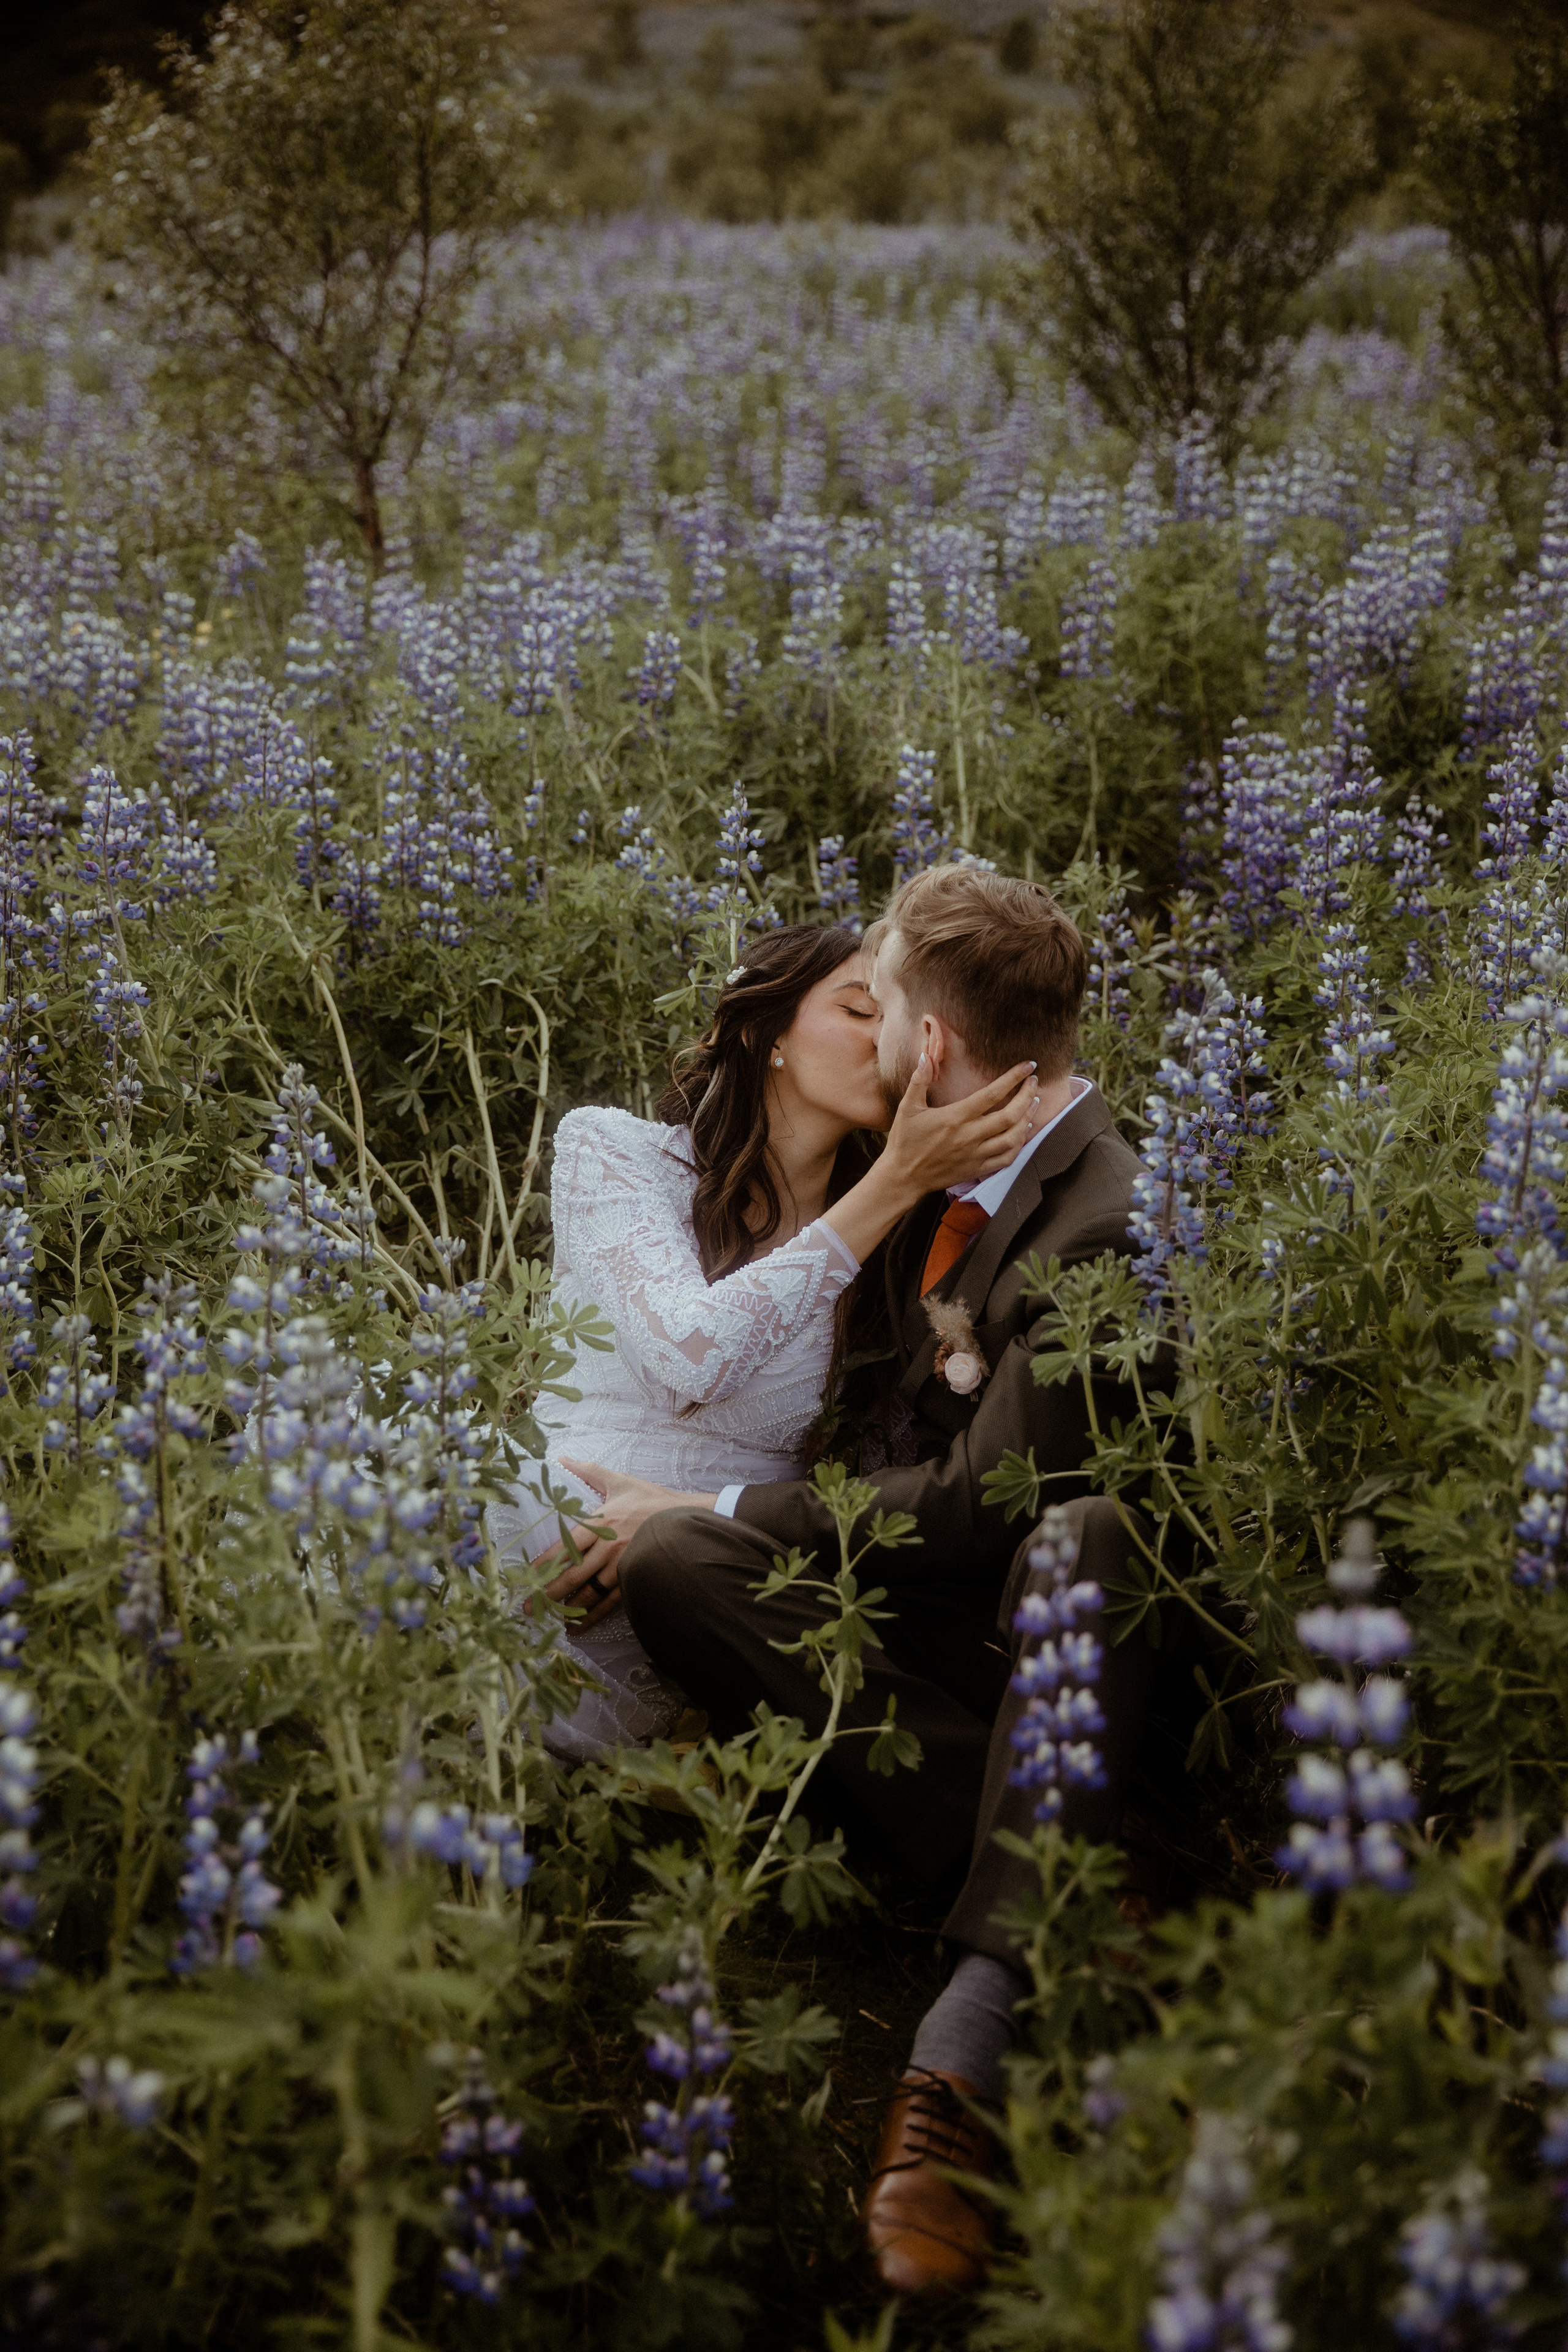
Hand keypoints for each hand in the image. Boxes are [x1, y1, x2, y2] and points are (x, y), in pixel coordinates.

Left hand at [539, 1459, 714, 1628]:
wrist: (689, 1517)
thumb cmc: (652, 1499)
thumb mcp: (620, 1481)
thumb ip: (589, 1471)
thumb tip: (563, 1457)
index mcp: (602, 1522)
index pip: (566, 1545)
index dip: (545, 1563)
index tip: (527, 1576)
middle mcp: (609, 1546)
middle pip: (574, 1574)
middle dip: (549, 1591)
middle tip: (527, 1606)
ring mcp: (623, 1565)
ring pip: (590, 1592)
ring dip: (569, 1608)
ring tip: (550, 1619)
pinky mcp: (635, 1578)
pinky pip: (610, 1602)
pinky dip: (593, 1616)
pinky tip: (579, 1627)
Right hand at [878, 1054, 1038, 1202]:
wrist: (903, 1177)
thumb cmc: (904, 1141)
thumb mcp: (907, 1108)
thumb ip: (919, 1080)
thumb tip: (926, 1055)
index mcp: (955, 1117)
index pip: (991, 1094)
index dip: (1013, 1078)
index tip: (1028, 1066)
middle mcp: (969, 1136)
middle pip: (1010, 1116)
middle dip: (1027, 1096)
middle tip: (1035, 1082)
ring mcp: (976, 1155)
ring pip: (1013, 1138)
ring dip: (1028, 1119)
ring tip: (1034, 1104)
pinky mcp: (977, 1169)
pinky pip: (1007, 1159)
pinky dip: (1020, 1145)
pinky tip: (1023, 1133)